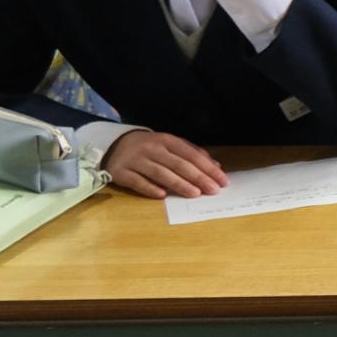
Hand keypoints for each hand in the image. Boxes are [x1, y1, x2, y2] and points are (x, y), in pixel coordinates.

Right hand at [102, 130, 226, 199]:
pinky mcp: (121, 173)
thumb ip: (192, 153)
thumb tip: (216, 166)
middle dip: (198, 177)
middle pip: (178, 164)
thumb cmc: (150, 148)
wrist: (114, 145)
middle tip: (213, 190)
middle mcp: (151, 149)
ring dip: (179, 184)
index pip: (191, 155)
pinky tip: (163, 196)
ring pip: (160, 173)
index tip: (222, 181)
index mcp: (166, 140)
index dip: (208, 168)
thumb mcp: (170, 145)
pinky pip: (137, 182)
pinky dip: (150, 188)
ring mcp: (135, 160)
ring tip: (195, 193)